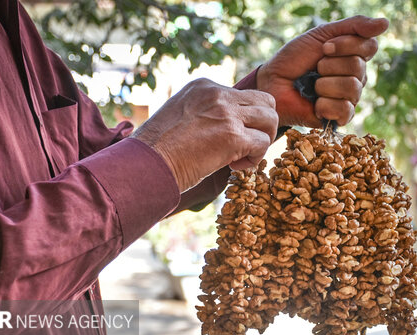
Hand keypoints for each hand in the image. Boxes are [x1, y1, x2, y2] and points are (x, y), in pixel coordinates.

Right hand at [133, 78, 277, 191]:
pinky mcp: (233, 136)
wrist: (146, 164)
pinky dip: (254, 159)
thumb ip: (205, 112)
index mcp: (204, 86)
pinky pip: (263, 144)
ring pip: (270, 119)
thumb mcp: (180, 115)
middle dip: (262, 125)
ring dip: (262, 141)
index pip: (243, 95)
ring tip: (241, 156)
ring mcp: (227, 113)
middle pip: (265, 101)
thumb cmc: (158, 149)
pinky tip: (234, 166)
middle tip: (246, 145)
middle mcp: (217, 93)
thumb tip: (225, 125)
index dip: (244, 119)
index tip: (227, 138)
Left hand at [257, 15, 388, 126]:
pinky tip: (315, 103)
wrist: (272, 82)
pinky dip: (326, 104)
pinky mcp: (338, 118)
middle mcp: (356, 78)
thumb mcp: (322, 35)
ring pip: (353, 88)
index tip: (324, 48)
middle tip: (315, 68)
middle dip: (330, 65)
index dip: (346, 45)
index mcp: (354, 57)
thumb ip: (353, 27)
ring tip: (312, 86)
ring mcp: (348, 98)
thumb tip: (386, 23)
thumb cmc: (294, 59)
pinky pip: (346, 110)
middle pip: (359, 67)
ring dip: (325, 84)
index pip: (369, 47)